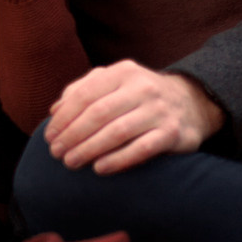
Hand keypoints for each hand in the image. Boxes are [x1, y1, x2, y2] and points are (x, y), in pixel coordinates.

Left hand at [43, 60, 225, 173]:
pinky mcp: (173, 133)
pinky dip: (118, 159)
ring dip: (89, 149)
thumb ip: (84, 91)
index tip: (49, 137)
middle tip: (56, 154)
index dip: (64, 118)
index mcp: (122, 72)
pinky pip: (142, 148)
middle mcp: (142, 87)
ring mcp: (159, 110)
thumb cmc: (140, 96)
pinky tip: (100, 169)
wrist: (192, 102)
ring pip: (117, 131)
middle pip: (98, 113)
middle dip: (73, 135)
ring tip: (71, 163)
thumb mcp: (115, 83)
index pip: (85, 94)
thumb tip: (54, 111)